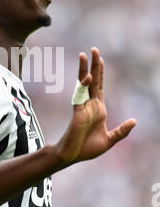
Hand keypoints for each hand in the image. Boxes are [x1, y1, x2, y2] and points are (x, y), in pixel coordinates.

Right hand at [57, 47, 136, 165]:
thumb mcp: (110, 140)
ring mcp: (83, 107)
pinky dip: (84, 86)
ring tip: (85, 55)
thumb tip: (135, 121)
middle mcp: (90, 105)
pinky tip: (89, 77)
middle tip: (94, 49)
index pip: (100, 87)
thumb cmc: (87, 149)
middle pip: (93, 81)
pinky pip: (80, 97)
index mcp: (99, 109)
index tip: (100, 60)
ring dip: (85, 69)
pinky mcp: (77, 112)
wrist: (72, 156)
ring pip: (84, 84)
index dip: (101, 73)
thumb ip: (122, 131)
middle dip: (94, 65)